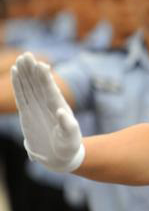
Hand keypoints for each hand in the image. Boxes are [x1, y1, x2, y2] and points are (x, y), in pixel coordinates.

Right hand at [10, 52, 84, 172]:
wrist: (61, 156)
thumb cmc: (69, 146)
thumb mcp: (71, 137)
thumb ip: (68, 126)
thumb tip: (62, 113)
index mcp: (59, 108)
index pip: (51, 91)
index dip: (46, 79)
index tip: (42, 65)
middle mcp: (48, 104)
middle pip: (38, 84)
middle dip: (33, 70)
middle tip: (27, 54)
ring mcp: (37, 107)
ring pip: (29, 86)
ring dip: (25, 73)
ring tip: (22, 58)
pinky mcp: (27, 112)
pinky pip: (21, 95)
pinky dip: (18, 84)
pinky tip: (16, 72)